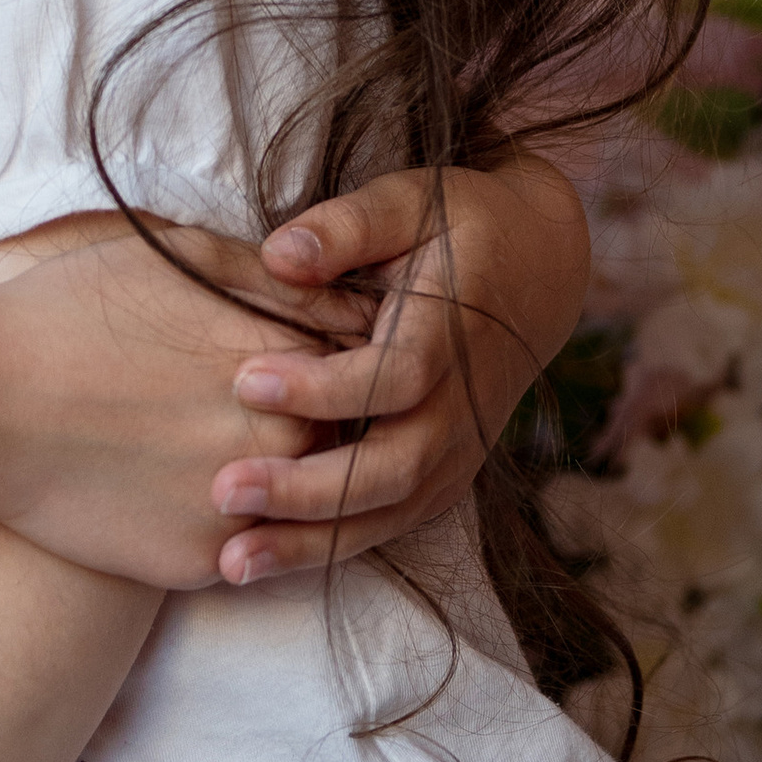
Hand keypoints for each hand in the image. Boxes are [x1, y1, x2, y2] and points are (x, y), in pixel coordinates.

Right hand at [0, 220, 338, 592]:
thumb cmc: (74, 311)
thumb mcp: (184, 257)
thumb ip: (276, 278)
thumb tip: (342, 297)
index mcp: (293, 359)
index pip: (352, 369)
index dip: (319, 361)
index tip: (279, 356)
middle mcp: (289, 440)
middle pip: (328, 440)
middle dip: (296, 425)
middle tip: (224, 407)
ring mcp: (249, 509)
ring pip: (286, 503)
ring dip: (262, 483)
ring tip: (188, 450)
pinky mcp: (202, 563)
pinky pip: (233, 549)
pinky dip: (206, 525)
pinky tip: (156, 493)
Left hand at [203, 148, 589, 582]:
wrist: (538, 270)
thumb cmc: (458, 225)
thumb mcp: (409, 200)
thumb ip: (346, 226)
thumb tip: (278, 255)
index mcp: (452, 332)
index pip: (396, 378)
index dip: (323, 388)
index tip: (244, 380)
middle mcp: (462, 405)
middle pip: (393, 468)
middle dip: (308, 491)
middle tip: (224, 490)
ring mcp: (458, 450)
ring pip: (389, 513)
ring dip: (311, 542)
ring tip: (231, 561)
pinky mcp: (443, 474)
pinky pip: (389, 523)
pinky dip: (330, 548)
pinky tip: (264, 559)